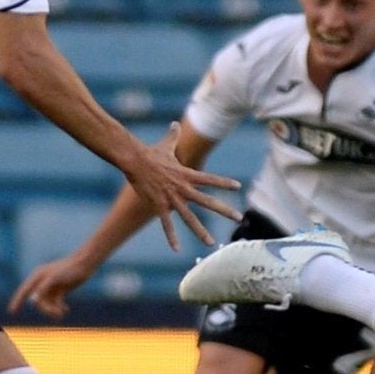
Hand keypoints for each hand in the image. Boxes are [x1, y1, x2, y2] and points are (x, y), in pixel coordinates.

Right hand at [9, 255, 91, 318]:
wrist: (85, 264)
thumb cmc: (70, 268)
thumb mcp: (55, 277)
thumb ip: (44, 287)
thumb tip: (34, 299)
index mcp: (38, 276)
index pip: (24, 291)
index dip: (17, 301)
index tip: (12, 312)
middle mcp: (42, 281)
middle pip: (38, 301)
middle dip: (45, 309)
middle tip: (56, 313)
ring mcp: (51, 286)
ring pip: (47, 303)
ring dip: (53, 310)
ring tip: (62, 312)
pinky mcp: (60, 290)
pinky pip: (55, 303)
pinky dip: (59, 307)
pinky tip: (65, 310)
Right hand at [123, 122, 241, 250]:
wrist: (135, 160)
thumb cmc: (150, 153)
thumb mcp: (165, 145)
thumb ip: (173, 136)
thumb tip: (175, 123)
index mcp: (187, 174)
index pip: (210, 179)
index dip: (223, 183)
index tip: (237, 187)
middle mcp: (183, 188)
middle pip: (207, 201)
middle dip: (224, 210)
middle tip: (239, 218)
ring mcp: (172, 198)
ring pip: (189, 218)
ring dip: (200, 232)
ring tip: (211, 243)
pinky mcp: (159, 205)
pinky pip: (167, 224)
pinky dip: (171, 237)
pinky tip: (177, 249)